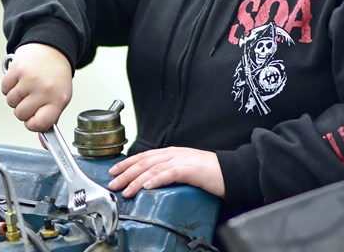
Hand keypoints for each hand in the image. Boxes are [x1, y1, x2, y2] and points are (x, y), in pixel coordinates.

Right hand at [1, 43, 72, 131]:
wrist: (52, 49)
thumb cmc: (56, 78)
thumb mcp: (59, 99)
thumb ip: (49, 121)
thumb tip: (44, 145)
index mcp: (58, 99)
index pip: (40, 124)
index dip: (33, 124)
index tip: (34, 118)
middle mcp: (45, 89)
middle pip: (20, 115)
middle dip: (23, 109)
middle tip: (31, 98)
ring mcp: (30, 79)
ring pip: (11, 103)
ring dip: (15, 97)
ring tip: (27, 87)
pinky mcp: (17, 69)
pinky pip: (4, 89)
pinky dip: (9, 86)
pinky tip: (20, 79)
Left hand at [107, 147, 224, 197]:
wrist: (231, 171)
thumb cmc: (209, 173)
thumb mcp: (184, 169)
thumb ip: (168, 172)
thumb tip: (150, 181)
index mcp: (171, 153)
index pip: (143, 156)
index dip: (126, 163)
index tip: (113, 171)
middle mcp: (174, 154)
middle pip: (144, 161)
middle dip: (126, 172)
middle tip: (113, 183)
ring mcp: (182, 160)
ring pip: (153, 168)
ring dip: (136, 179)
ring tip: (126, 190)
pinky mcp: (190, 170)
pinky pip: (169, 173)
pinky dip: (156, 179)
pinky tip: (147, 186)